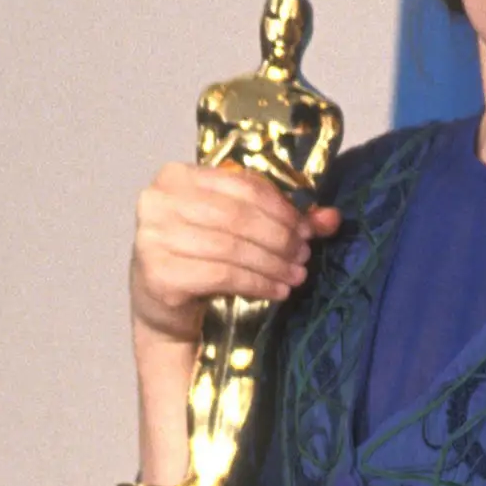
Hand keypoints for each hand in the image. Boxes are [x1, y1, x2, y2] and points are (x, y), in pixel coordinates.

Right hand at [130, 162, 341, 344]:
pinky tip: (276, 291)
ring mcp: (152, 236)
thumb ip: (281, 218)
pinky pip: (221, 274)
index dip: (280, 208)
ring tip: (295, 275)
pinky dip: (256, 283)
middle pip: (238, 216)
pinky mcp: (158, 273)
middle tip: (303, 256)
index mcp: (177, 176)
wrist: (164, 308)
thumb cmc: (200, 259)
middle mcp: (158, 200)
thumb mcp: (238, 230)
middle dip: (279, 238)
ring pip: (231, 246)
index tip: (306, 230)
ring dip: (272, 263)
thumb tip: (332, 218)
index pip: (241, 185)